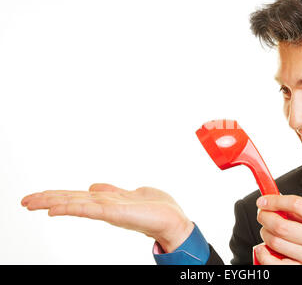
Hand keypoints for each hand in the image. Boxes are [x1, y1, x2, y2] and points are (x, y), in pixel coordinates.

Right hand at [21, 183, 193, 252]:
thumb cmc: (156, 209)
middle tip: (23, 201)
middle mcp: (104, 206)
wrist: (173, 220)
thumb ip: (110, 191)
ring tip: (31, 204)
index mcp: (106, 201)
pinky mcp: (115, 213)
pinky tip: (56, 209)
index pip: (76, 197)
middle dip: (47, 200)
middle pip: (71, 200)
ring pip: (75, 204)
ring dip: (53, 202)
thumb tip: (93, 186)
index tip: (37, 197)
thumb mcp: (130, 193)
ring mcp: (108, 210)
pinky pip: (90, 209)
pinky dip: (72, 208)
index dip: (56, 196)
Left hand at [254, 194, 301, 264]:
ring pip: (276, 243)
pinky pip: (277, 264)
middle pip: (281, 226)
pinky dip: (265, 255)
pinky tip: (264, 249)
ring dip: (264, 233)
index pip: (296, 204)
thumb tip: (278, 203)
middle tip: (262, 214)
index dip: (274, 200)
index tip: (264, 200)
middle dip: (264, 217)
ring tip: (266, 229)